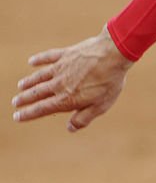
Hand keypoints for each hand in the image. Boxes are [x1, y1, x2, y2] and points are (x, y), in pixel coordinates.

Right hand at [12, 27, 133, 131]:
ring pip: (40, 76)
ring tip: (20, 86)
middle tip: (15, 103)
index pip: (42, 109)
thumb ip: (83, 118)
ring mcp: (61, 67)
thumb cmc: (109, 82)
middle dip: (24, 99)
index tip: (17, 117)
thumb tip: (70, 128)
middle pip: (37, 93)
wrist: (113, 54)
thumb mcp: (100, 106)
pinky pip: (49, 57)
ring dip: (29, 81)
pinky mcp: (66, 54)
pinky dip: (39, 59)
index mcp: (67, 98)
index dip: (28, 114)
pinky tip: (32, 62)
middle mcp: (59, 83)